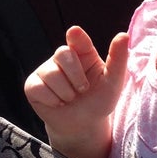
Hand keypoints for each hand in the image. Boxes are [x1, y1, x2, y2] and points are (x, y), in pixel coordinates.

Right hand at [24, 27, 128, 157]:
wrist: (84, 125)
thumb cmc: (100, 100)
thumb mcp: (114, 82)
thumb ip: (118, 59)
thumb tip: (123, 35)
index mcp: (83, 53)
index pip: (78, 39)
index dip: (75, 36)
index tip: (74, 33)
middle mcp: (62, 57)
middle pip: (63, 53)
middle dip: (76, 77)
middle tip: (83, 90)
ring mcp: (45, 70)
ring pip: (51, 74)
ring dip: (66, 93)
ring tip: (72, 98)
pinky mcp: (33, 85)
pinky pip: (39, 88)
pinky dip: (53, 100)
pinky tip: (58, 103)